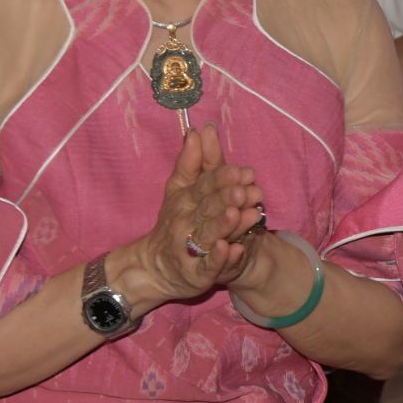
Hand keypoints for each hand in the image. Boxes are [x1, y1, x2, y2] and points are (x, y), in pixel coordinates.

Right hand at [116, 124, 264, 310]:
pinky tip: (234, 250)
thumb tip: (198, 130)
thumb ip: (192, 162)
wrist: (155, 267)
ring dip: (226, 225)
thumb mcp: (180, 190)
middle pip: (208, 209)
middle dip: (226, 199)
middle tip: (246, 190)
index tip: (241, 171)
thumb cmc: (174, 222)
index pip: (204, 186)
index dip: (222, 179)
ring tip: (243, 214)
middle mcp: (187, 222)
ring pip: (210, 235)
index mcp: (185, 200)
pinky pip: (209, 265)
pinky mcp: (197, 272)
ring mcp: (190, 248)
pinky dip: (220, 258)